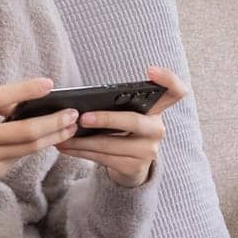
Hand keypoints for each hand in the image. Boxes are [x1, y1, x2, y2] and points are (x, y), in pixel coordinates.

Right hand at [0, 76, 81, 223]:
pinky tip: (42, 139)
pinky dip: (31, 147)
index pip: (1, 98)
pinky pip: (18, 158)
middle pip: (26, 131)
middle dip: (55, 122)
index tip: (50, 84)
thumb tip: (28, 103)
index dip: (28, 90)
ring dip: (53, 136)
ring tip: (69, 126)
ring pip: (29, 148)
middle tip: (73, 114)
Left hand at [55, 65, 189, 186]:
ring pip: (111, 144)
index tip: (150, 70)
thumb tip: (78, 101)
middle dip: (106, 119)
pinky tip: (65, 146)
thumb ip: (115, 105)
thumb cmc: (122, 131)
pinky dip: (81, 152)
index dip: (167, 79)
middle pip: (134, 121)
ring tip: (61, 135)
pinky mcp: (134, 167)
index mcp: (157, 110)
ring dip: (82, 140)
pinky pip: (103, 158)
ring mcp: (148, 151)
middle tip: (83, 118)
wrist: (130, 165)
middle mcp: (157, 129)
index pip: (175, 92)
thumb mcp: (125, 114)